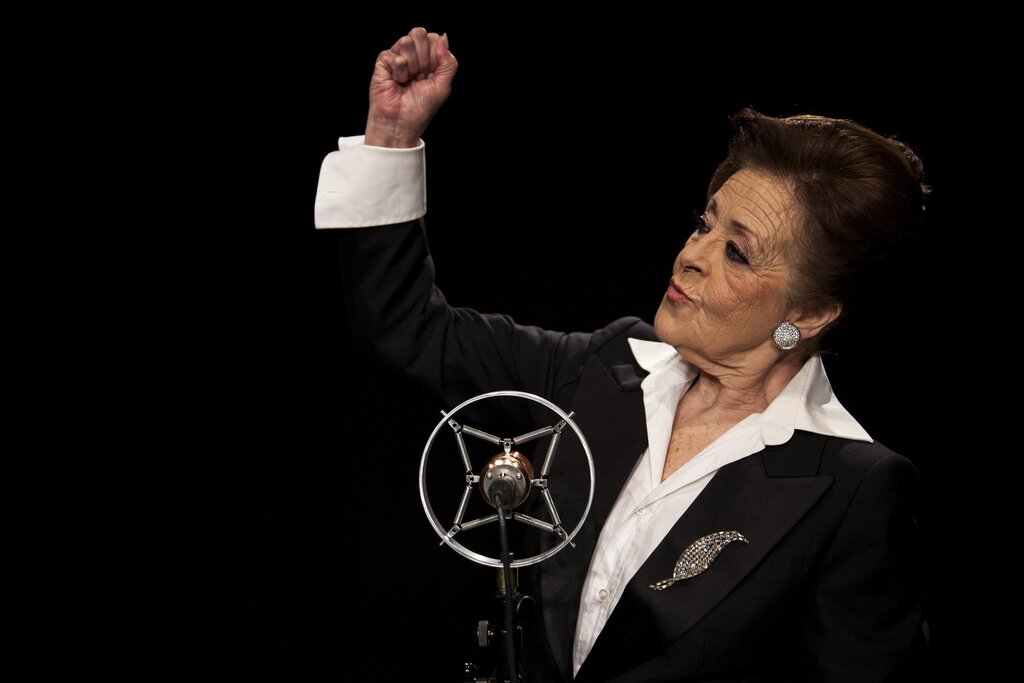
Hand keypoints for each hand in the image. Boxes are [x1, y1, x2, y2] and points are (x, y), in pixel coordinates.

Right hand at [365, 27, 457, 147]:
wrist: (401, 123)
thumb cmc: (420, 109)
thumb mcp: (443, 86)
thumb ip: (448, 61)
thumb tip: (442, 37)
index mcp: (429, 60)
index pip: (434, 38)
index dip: (435, 54)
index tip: (432, 73)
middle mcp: (413, 56)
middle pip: (419, 34)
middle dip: (423, 57)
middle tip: (418, 76)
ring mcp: (397, 57)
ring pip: (406, 41)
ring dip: (411, 65)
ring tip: (407, 81)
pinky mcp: (383, 62)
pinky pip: (394, 54)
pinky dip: (399, 70)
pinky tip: (396, 82)